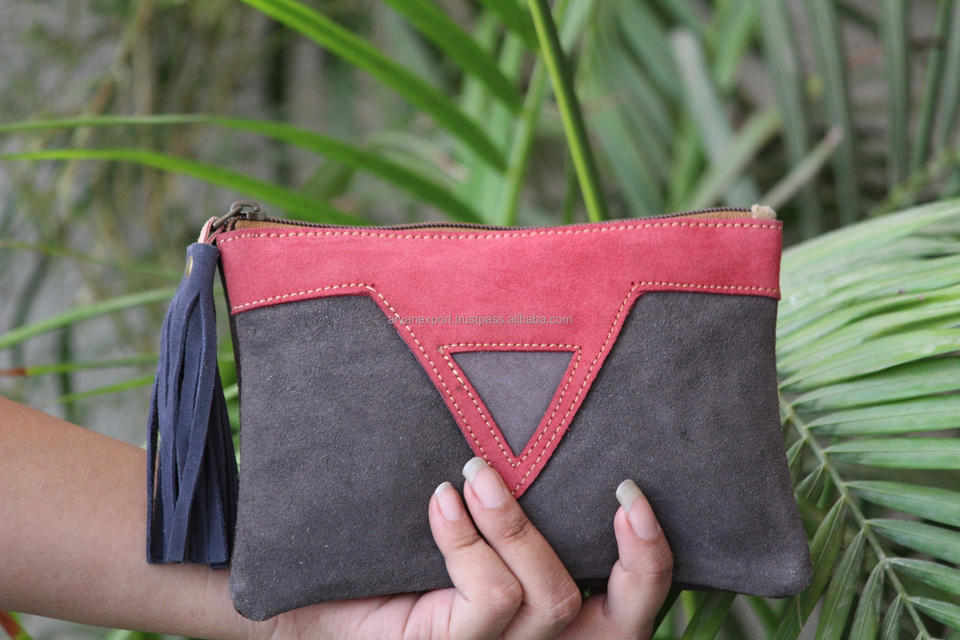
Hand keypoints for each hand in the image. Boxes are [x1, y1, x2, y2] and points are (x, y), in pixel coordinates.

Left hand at [268, 457, 672, 639]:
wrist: (308, 596)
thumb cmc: (385, 555)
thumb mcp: (459, 524)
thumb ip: (500, 499)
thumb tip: (528, 419)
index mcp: (545, 616)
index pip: (628, 613)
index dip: (652, 560)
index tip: (631, 491)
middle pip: (621, 627)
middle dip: (638, 559)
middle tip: (622, 493)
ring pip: (550, 598)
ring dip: (519, 524)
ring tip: (478, 473)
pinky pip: (488, 598)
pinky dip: (468, 540)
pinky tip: (440, 502)